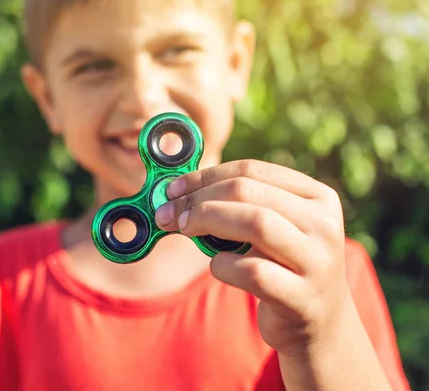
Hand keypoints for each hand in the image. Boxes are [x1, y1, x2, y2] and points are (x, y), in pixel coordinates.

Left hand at [155, 159, 354, 354]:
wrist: (319, 323)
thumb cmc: (280, 266)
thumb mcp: (271, 227)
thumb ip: (236, 205)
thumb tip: (176, 191)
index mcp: (317, 196)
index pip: (252, 170)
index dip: (205, 176)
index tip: (173, 188)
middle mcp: (324, 224)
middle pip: (248, 192)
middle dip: (198, 199)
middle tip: (167, 212)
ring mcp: (317, 261)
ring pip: (256, 223)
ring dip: (208, 221)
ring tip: (185, 230)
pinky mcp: (302, 297)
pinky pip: (252, 271)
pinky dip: (223, 265)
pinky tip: (218, 266)